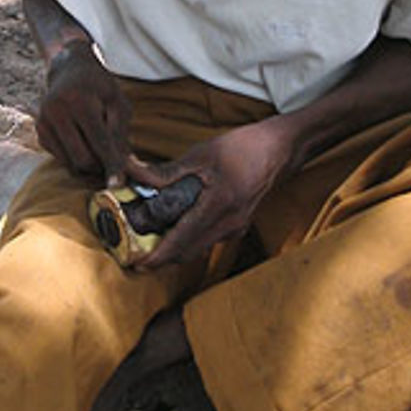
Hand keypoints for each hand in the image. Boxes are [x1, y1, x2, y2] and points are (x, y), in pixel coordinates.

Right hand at [35, 42, 130, 182]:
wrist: (69, 70)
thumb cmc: (100, 88)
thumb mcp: (118, 104)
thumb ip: (124, 138)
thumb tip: (134, 172)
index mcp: (80, 100)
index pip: (99, 142)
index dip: (111, 165)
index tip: (118, 185)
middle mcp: (56, 111)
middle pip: (83, 159)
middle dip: (100, 166)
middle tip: (113, 161)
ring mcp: (44, 122)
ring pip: (71, 163)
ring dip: (89, 165)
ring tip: (99, 148)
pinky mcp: (39, 132)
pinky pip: (61, 159)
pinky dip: (75, 158)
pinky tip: (82, 140)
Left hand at [125, 118, 290, 269]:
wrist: (279, 150)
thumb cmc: (243, 148)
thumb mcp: (201, 155)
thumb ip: (166, 171)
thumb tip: (132, 172)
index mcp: (218, 206)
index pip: (181, 242)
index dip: (156, 257)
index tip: (134, 263)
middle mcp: (228, 225)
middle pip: (186, 254)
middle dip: (158, 259)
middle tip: (132, 253)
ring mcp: (234, 228)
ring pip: (196, 250)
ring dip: (172, 250)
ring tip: (147, 241)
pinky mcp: (236, 226)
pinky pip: (206, 241)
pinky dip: (187, 240)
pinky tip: (172, 227)